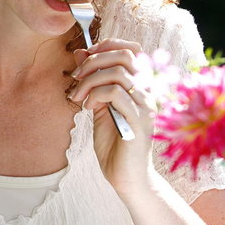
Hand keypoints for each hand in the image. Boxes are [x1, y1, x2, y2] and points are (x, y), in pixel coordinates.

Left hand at [69, 37, 155, 189]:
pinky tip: (87, 108)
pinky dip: (96, 95)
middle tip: (76, 77)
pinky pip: (117, 93)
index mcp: (140, 87)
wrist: (126, 178)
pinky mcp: (140, 120)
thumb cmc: (114, 145)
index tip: (84, 57)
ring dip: (90, 80)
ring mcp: (146, 105)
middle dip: (94, 60)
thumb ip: (94, 83)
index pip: (131, 50)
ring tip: (78, 96)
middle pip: (125, 55)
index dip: (106, 46)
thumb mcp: (99, 108)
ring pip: (119, 72)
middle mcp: (147, 92)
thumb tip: (82, 53)